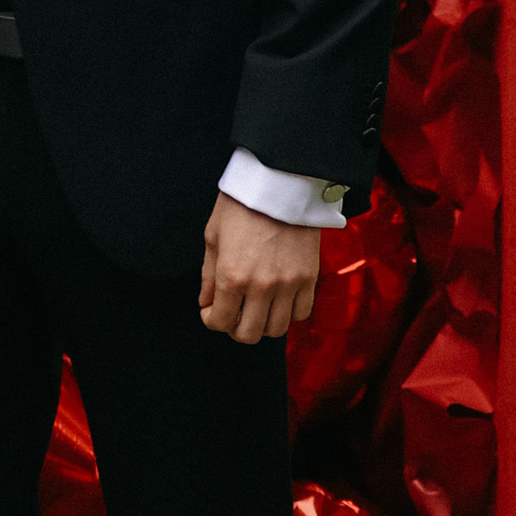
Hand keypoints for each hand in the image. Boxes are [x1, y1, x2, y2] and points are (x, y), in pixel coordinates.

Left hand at [198, 193, 319, 344]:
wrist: (278, 180)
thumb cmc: (241, 202)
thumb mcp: (213, 234)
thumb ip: (208, 273)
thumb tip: (206, 301)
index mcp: (231, 275)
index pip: (221, 321)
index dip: (211, 320)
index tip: (211, 312)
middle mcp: (260, 286)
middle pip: (248, 334)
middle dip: (235, 327)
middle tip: (233, 313)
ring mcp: (287, 284)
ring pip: (275, 329)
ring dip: (262, 323)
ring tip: (256, 308)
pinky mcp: (308, 278)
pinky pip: (300, 313)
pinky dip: (288, 313)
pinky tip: (279, 300)